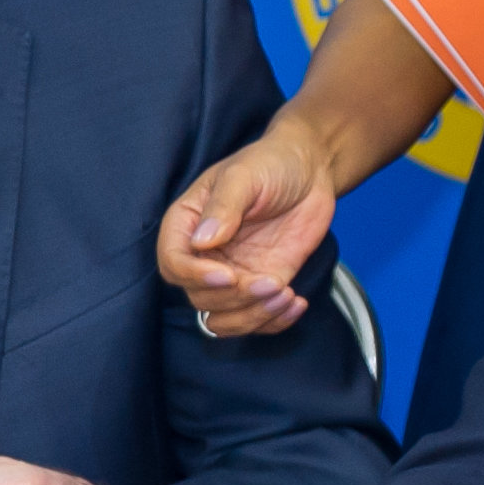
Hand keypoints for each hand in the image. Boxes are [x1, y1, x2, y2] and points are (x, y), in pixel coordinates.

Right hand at [160, 115, 332, 337]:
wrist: (310, 170)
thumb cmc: (270, 163)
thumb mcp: (244, 175)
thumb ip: (223, 206)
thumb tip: (202, 242)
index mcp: (187, 225)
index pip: (173, 263)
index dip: (195, 276)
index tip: (227, 275)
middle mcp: (204, 256)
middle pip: (199, 297)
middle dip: (234, 298)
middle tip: (270, 283)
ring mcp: (233, 274)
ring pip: (223, 319)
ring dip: (253, 317)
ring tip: (286, 295)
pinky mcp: (261, 285)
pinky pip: (256, 319)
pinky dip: (275, 321)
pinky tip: (296, 302)